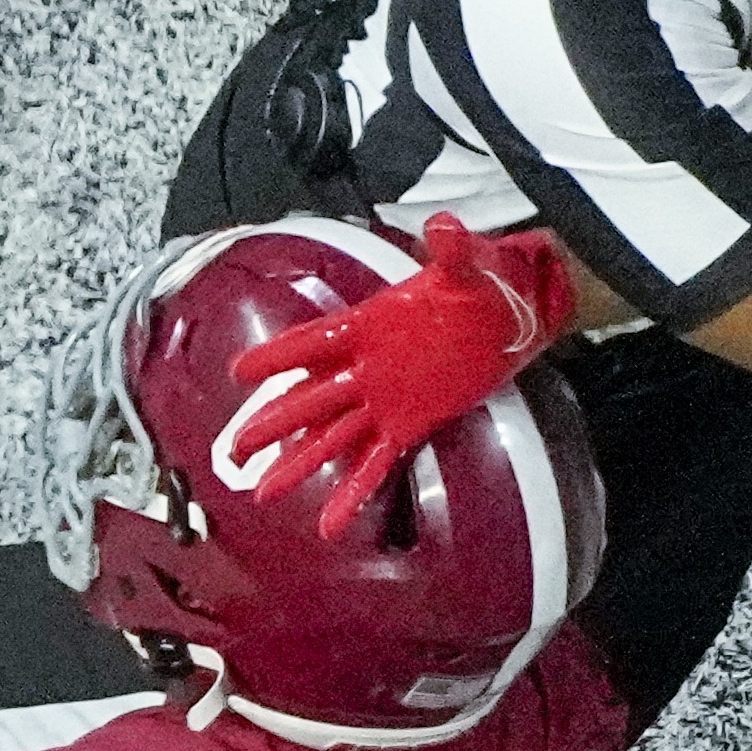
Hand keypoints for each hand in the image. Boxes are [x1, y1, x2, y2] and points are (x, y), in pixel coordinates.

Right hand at [210, 216, 568, 540]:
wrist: (516, 311)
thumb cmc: (486, 282)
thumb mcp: (470, 266)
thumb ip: (452, 252)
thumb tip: (443, 227)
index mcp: (370, 325)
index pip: (315, 342)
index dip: (280, 356)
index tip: (242, 371)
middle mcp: (366, 367)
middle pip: (309, 399)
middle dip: (273, 424)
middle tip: (235, 448)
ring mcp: (384, 401)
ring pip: (331, 437)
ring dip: (298, 463)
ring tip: (261, 492)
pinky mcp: (408, 426)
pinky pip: (375, 463)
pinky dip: (353, 492)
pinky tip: (330, 523)